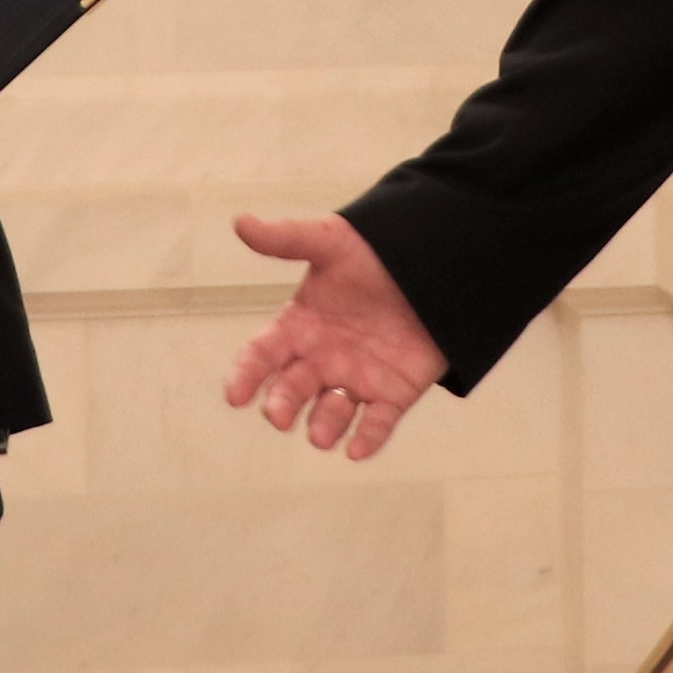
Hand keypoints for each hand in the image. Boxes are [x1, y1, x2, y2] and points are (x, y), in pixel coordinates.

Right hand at [224, 217, 445, 457]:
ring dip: (323, 427)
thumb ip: (286, 238)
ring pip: (331, 413)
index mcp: (300, 325)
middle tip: (279, 415)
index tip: (236, 395)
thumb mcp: (330, 242)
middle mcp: (322, 358)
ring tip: (320, 434)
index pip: (262, 355)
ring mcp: (356, 378)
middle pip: (291, 390)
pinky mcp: (393, 393)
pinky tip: (357, 450)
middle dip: (281, 405)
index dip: (246, 374)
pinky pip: (377, 424)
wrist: (436, 261)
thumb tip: (240, 222)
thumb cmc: (375, 251)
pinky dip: (367, 439)